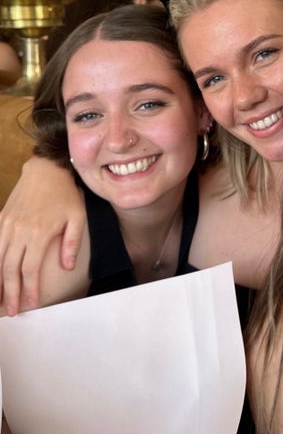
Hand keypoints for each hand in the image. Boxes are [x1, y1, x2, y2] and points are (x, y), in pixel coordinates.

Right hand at [0, 156, 85, 314]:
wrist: (47, 169)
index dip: (30, 289)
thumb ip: (71, 244)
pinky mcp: (1, 218)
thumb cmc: (65, 194)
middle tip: (12, 311)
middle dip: (10, 293)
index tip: (32, 304)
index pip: (30, 270)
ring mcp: (7, 224)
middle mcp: (19, 231)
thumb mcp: (77, 217)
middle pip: (10, 270)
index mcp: (39, 233)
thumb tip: (66, 267)